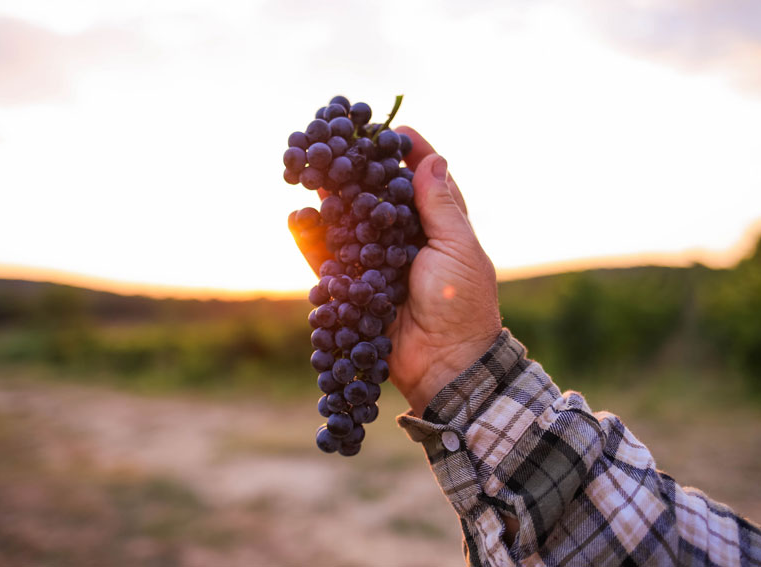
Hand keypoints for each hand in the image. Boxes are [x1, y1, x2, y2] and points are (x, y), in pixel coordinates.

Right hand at [290, 126, 501, 416]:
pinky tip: (299, 219)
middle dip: (357, 171)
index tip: (391, 129)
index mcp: (439, 227)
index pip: (422, 179)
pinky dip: (312, 240)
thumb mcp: (458, 248)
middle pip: (377, 197)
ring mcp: (379, 263)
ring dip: (330, 201)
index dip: (407, 153)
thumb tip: (432, 158)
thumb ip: (440, 206)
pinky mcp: (356, 288)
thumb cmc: (461, 303)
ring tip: (311, 175)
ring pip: (349, 224)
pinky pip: (329, 260)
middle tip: (336, 146)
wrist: (445, 363)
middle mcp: (406, 240)